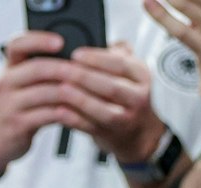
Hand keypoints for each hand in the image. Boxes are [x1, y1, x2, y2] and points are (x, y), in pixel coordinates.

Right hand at [0, 32, 89, 172]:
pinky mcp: (16, 124)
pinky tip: (80, 112)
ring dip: (71, 92)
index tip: (61, 42)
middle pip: (37, 68)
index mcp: (10, 67)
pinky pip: (47, 115)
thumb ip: (47, 69)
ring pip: (45, 93)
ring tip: (90, 92)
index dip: (38, 40)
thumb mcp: (27, 84)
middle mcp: (5, 82)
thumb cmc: (22, 106)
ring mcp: (8, 104)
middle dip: (66, 69)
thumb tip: (85, 56)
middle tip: (88, 71)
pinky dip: (67, 113)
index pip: (17, 44)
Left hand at [60, 44, 167, 164]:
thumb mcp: (129, 72)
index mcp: (141, 76)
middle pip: (111, 86)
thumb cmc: (126, 95)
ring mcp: (125, 118)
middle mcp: (137, 97)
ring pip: (103, 109)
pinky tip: (59, 111)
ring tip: (60, 89)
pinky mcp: (109, 134)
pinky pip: (90, 127)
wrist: (136, 132)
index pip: (121, 64)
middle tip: (62, 70)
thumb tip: (104, 40)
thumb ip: (117, 54)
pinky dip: (74, 120)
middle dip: (84, 77)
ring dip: (79, 99)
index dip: (97, 58)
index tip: (76, 54)